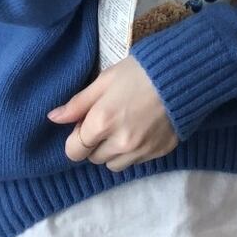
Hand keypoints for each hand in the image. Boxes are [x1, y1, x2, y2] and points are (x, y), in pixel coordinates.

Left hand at [47, 56, 179, 170]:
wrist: (184, 74)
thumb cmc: (140, 72)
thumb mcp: (104, 80)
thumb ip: (78, 103)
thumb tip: (53, 118)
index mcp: (102, 123)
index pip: (74, 150)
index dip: (76, 138)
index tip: (85, 123)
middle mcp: (120, 143)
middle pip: (94, 158)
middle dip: (94, 144)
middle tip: (106, 121)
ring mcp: (142, 151)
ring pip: (114, 165)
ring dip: (112, 152)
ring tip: (123, 128)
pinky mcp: (159, 153)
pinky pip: (136, 162)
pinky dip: (133, 152)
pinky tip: (141, 130)